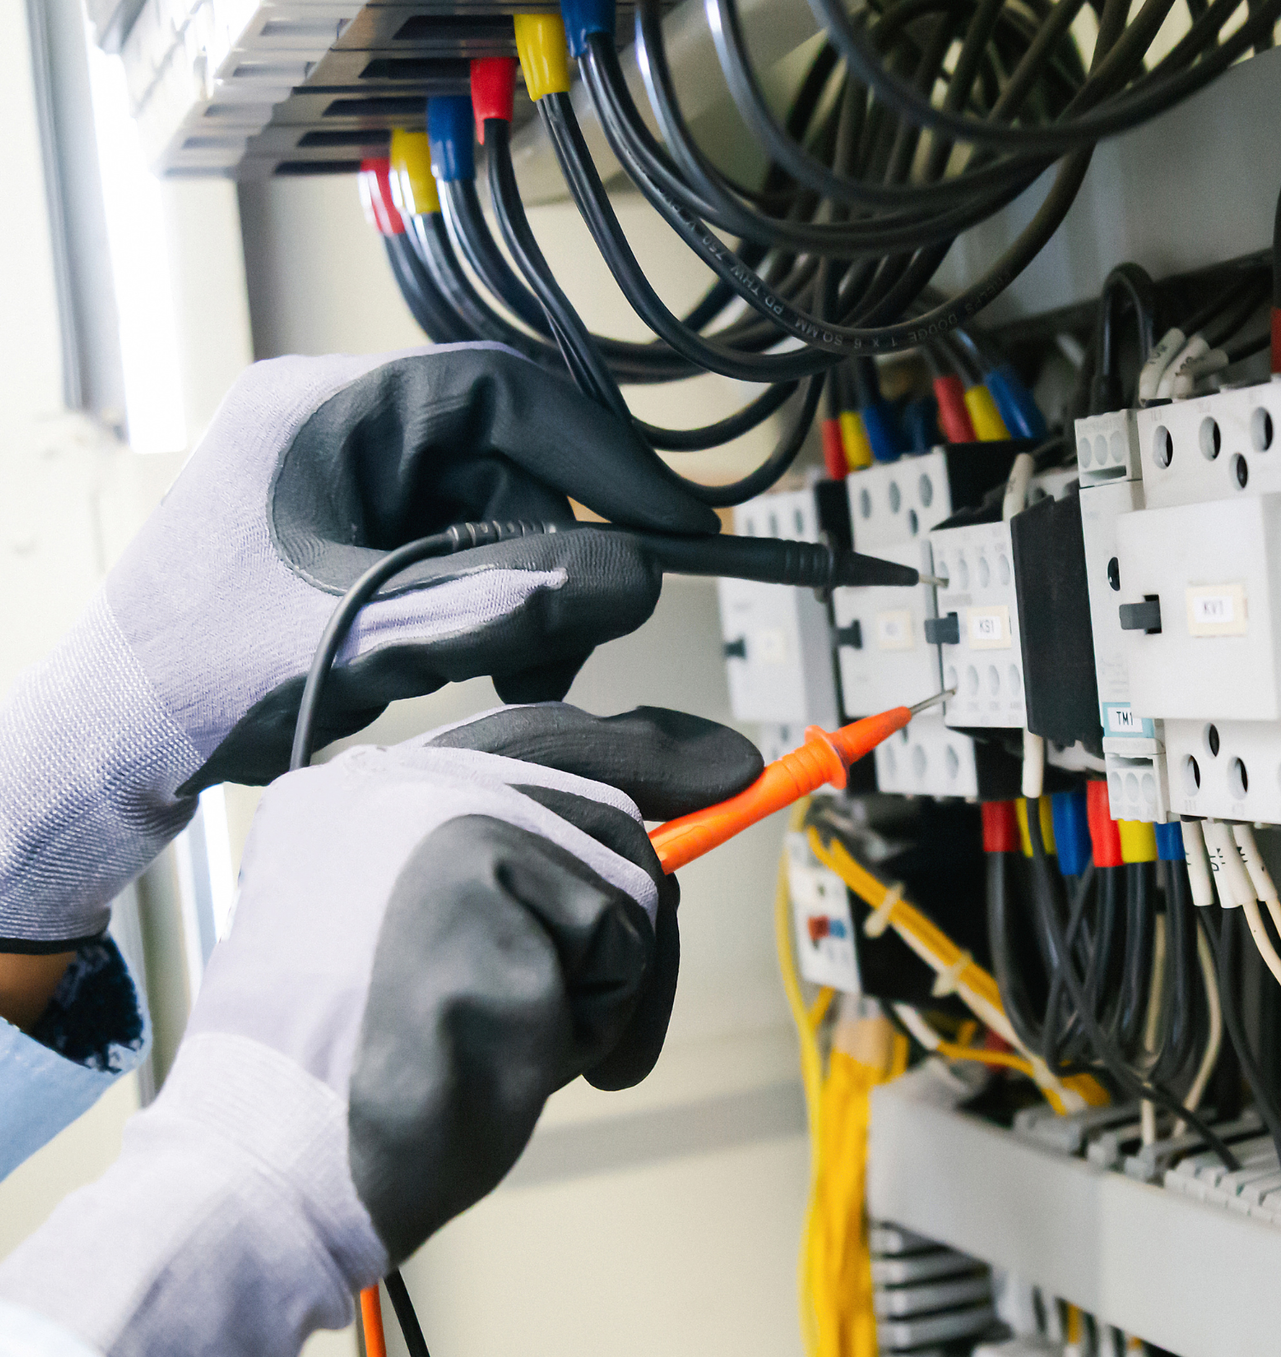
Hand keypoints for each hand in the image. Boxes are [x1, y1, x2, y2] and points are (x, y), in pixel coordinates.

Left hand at [0, 342, 712, 948]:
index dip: (598, 451)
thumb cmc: (197, 677)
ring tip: (515, 672)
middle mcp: (339, 428)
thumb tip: (632, 581)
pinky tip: (475, 660)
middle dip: (554, 554)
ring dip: (523, 592)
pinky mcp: (353, 533)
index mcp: (324, 409)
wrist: (116, 743)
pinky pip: (458, 549)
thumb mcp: (368, 637)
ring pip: (491, 513)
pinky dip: (489, 606)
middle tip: (576, 641)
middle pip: (504, 462)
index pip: (499, 391)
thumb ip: (502, 605)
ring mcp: (346, 480)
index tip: (670, 520)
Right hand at [0, 703, 761, 1356]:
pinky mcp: (486, 877)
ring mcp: (439, 821)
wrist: (272, 1167)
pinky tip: (518, 1053)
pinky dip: (604, 1018)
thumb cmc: (352, 1085)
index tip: (724, 765)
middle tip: (704, 858)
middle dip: (654, 873)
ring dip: (610, 983)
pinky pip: (622, 941)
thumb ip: (503, 881)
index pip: (531, 739)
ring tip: (518, 1040)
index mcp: (356, 798)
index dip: (641, 751)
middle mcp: (394, 782)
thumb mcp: (415, 949)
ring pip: (625, 874)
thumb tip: (647, 853)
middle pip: (597, 792)